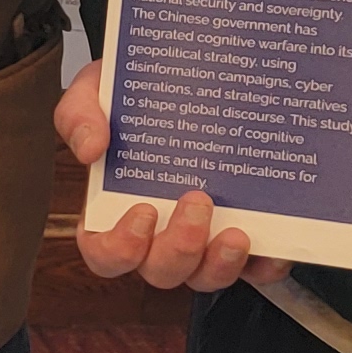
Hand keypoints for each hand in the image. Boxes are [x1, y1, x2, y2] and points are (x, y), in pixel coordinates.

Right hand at [56, 61, 285, 292]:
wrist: (182, 74)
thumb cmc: (130, 96)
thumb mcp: (91, 95)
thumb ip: (80, 117)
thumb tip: (91, 148)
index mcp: (114, 212)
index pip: (106, 254)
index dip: (121, 248)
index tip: (144, 212)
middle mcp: (158, 236)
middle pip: (161, 271)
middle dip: (179, 247)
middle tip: (197, 200)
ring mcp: (202, 240)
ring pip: (204, 277)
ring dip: (218, 265)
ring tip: (235, 233)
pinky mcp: (243, 239)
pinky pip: (254, 270)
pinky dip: (263, 267)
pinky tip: (271, 247)